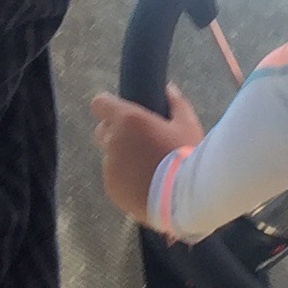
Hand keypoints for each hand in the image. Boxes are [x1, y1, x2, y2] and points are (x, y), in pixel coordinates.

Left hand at [89, 85, 203, 227]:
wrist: (183, 199)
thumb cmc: (187, 156)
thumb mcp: (188, 125)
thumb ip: (175, 103)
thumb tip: (168, 89)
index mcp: (128, 120)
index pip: (100, 104)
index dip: (108, 107)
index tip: (120, 113)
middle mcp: (113, 141)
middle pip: (102, 131)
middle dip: (116, 133)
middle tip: (141, 142)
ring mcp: (110, 167)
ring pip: (110, 157)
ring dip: (123, 158)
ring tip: (149, 169)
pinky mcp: (112, 189)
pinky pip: (114, 179)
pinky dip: (125, 180)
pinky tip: (147, 185)